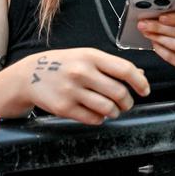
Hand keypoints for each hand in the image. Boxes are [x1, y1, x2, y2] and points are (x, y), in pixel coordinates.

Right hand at [21, 48, 149, 124]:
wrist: (29, 75)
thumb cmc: (65, 64)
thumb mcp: (88, 57)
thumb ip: (113, 66)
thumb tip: (140, 75)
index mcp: (92, 56)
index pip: (125, 69)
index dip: (140, 82)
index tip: (145, 90)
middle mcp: (82, 72)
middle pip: (118, 92)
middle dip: (128, 102)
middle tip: (127, 104)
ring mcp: (72, 91)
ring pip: (107, 108)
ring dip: (115, 112)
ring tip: (114, 110)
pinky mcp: (63, 108)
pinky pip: (92, 118)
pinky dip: (100, 119)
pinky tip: (98, 114)